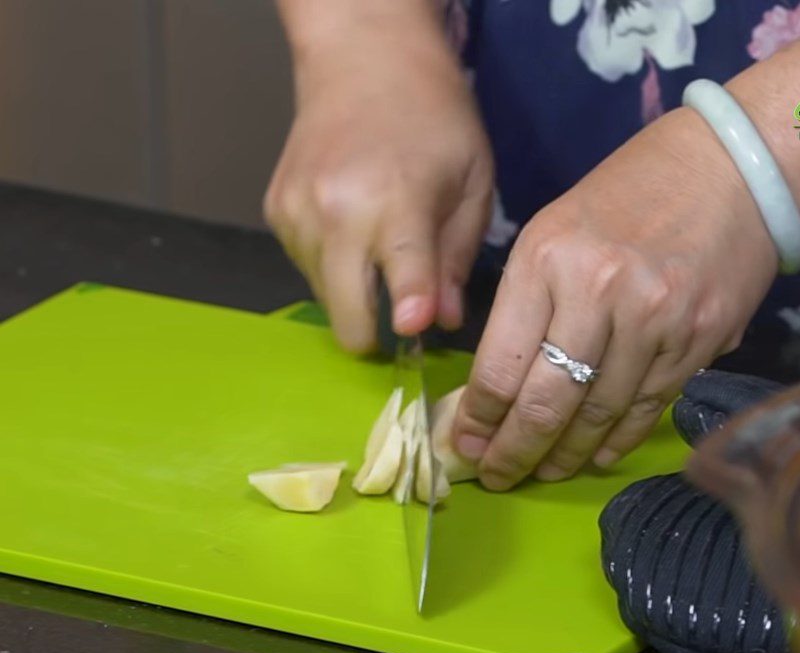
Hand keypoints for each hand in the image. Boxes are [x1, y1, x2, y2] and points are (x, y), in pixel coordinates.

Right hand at [265, 2, 492, 351]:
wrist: (361, 59)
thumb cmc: (432, 119)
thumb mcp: (471, 181)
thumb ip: (456, 256)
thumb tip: (443, 320)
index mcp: (397, 197)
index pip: (402, 268)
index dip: (409, 309)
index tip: (412, 332)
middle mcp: (336, 210)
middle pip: (346, 313)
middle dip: (372, 333)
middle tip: (396, 319)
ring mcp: (298, 213)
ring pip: (324, 297)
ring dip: (351, 293)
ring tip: (374, 248)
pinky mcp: (275, 211)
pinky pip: (306, 267)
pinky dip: (330, 265)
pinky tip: (349, 227)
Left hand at [453, 106, 778, 489]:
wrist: (726, 166)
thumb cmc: (623, 197)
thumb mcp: (550, 234)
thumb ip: (520, 308)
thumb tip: (495, 388)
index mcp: (546, 262)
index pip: (500, 365)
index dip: (478, 418)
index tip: (464, 444)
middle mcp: (599, 293)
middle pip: (546, 402)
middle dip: (514, 451)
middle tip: (496, 476)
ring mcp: (655, 319)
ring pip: (599, 414)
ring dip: (565, 454)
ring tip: (542, 473)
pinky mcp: (699, 338)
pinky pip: (648, 406)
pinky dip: (618, 439)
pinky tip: (594, 457)